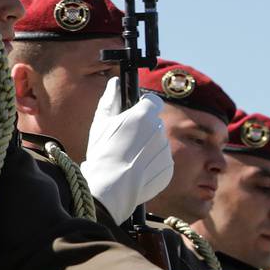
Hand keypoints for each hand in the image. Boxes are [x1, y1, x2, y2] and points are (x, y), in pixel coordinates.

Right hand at [82, 77, 173, 222]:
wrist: (112, 187)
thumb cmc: (103, 152)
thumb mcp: (101, 122)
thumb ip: (111, 100)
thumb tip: (115, 82)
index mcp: (144, 115)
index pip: (153, 101)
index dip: (144, 107)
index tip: (135, 115)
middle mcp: (159, 130)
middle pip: (155, 124)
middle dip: (144, 130)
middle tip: (126, 142)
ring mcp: (166, 150)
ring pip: (158, 144)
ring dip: (147, 148)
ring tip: (128, 159)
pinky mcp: (169, 169)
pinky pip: (161, 162)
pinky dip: (151, 165)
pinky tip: (135, 171)